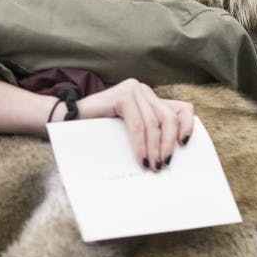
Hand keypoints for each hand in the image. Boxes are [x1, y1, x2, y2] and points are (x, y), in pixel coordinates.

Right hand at [76, 78, 193, 171]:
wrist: (68, 120)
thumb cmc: (99, 130)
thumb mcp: (131, 131)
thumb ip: (149, 134)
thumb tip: (170, 157)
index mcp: (150, 98)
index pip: (181, 108)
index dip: (188, 125)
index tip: (185, 145)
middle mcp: (144, 90)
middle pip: (169, 118)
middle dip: (168, 144)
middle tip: (163, 164)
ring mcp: (133, 90)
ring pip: (153, 123)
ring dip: (154, 148)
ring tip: (152, 166)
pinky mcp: (122, 95)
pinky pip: (137, 124)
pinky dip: (140, 145)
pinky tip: (140, 159)